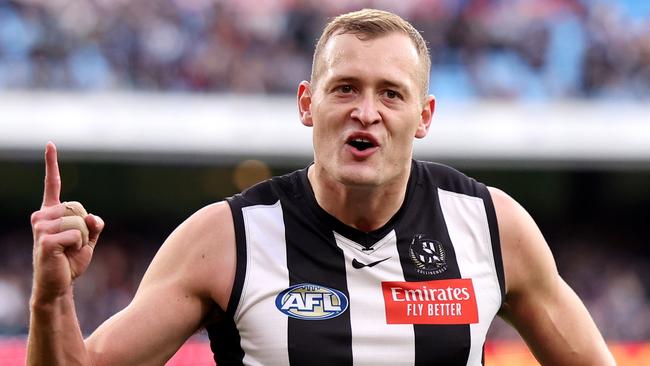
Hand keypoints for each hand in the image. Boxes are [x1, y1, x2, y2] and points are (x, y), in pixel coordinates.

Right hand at [30, 142, 104, 302]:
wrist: (58, 284)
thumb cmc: (70, 261)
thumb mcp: (89, 240)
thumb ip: (94, 225)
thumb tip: (92, 218)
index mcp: (51, 212)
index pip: (53, 185)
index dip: (52, 164)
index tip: (50, 144)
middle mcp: (42, 216)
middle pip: (79, 209)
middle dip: (85, 228)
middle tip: (73, 245)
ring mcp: (41, 228)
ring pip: (79, 223)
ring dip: (82, 239)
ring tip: (68, 251)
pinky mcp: (45, 240)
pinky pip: (77, 235)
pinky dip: (79, 246)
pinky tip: (66, 255)